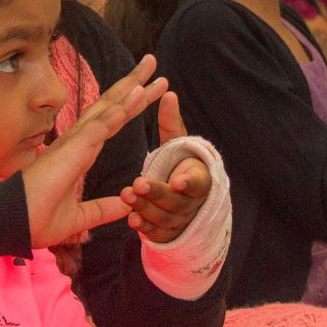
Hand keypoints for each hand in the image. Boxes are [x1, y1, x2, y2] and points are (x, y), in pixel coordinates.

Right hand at [22, 55, 167, 247]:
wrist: (14, 225)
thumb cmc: (37, 220)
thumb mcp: (80, 216)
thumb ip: (103, 209)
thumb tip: (127, 205)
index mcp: (79, 153)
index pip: (110, 122)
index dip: (129, 104)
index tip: (148, 89)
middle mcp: (78, 142)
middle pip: (110, 105)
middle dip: (133, 84)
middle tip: (152, 62)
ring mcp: (75, 142)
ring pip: (109, 108)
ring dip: (133, 88)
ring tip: (152, 68)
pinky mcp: (74, 149)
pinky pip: (102, 125)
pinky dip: (121, 109)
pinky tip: (137, 94)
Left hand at [121, 92, 209, 241]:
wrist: (184, 201)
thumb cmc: (178, 166)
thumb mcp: (177, 145)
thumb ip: (172, 123)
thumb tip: (168, 92)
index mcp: (199, 180)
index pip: (198, 183)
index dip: (188, 182)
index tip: (176, 179)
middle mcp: (192, 203)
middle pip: (177, 202)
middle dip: (157, 193)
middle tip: (137, 183)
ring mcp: (180, 221)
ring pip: (164, 219)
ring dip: (145, 207)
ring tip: (126, 196)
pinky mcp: (167, 234)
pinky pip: (157, 234)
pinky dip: (145, 227)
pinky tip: (131, 218)